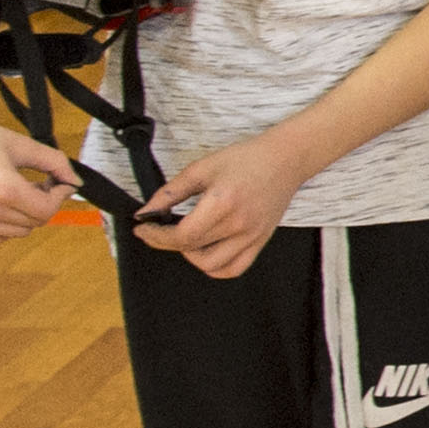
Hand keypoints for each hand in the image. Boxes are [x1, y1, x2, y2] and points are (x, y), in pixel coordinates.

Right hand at [0, 101, 79, 242]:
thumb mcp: (20, 144)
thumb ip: (54, 161)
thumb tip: (76, 181)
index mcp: (4, 189)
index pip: (48, 210)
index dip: (60, 196)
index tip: (60, 183)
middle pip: (35, 222)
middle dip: (44, 203)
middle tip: (39, 183)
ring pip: (17, 233)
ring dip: (25, 215)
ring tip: (18, 190)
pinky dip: (5, 226)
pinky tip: (2, 203)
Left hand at [138, 128, 314, 281]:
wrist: (285, 160)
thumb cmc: (247, 159)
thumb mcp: (202, 168)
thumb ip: (171, 192)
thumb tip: (147, 211)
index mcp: (222, 203)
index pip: (181, 235)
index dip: (156, 236)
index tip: (143, 229)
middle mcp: (239, 224)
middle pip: (192, 249)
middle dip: (165, 242)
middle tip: (158, 230)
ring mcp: (252, 236)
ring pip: (211, 265)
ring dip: (190, 256)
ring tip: (186, 239)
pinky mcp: (261, 241)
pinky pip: (234, 268)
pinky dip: (216, 267)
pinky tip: (206, 251)